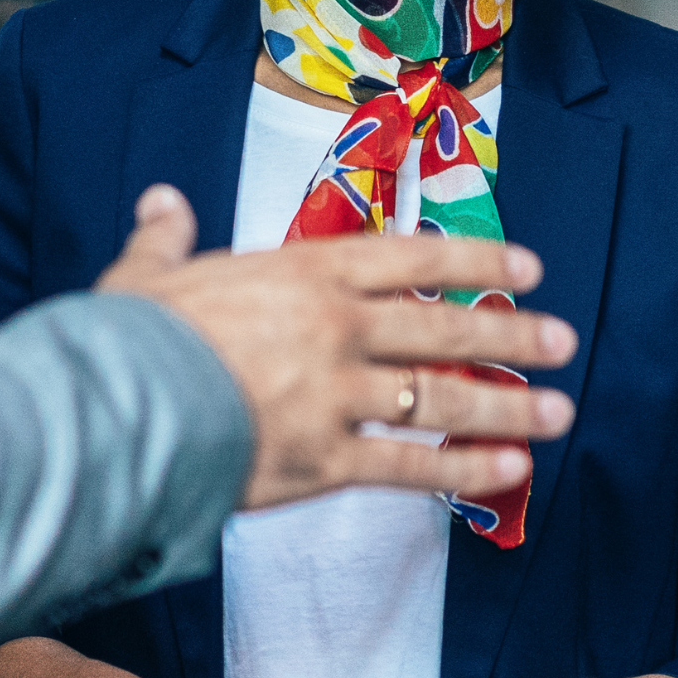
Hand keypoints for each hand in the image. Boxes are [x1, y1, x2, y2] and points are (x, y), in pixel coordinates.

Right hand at [97, 185, 577, 510]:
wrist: (114, 411)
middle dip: (511, 335)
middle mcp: (337, 329)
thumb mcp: (148, 275)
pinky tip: (509, 471)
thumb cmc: (129, 343)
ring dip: (507, 407)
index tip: (527, 267)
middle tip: (563, 341)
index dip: (478, 261)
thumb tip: (163, 204)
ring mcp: (337, 396)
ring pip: (441, 399)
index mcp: (304, 274)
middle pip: (443, 329)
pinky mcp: (325, 462)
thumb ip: (167, 239)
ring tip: (558, 412)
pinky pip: (412, 468)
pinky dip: (465, 472)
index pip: (412, 259)